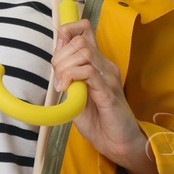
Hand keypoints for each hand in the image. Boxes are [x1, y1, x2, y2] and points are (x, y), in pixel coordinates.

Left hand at [51, 15, 156, 173]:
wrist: (119, 143)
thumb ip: (69, 78)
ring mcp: (108, 77)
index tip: (56, 55)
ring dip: (65, 67)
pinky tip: (67, 89)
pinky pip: (88, 71)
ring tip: (62, 86)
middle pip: (79, 40)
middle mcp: (105, 66)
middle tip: (58, 79)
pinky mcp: (108, 91)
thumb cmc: (99, 122)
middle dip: (60, 56)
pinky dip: (72, 76)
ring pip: (83, 52)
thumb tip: (55, 64)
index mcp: (98, 64)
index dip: (66, 34)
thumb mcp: (77, 96)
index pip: (84, 30)